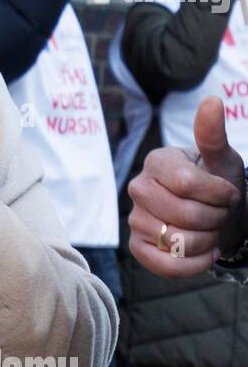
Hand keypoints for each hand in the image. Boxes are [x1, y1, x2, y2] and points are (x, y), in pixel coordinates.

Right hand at [127, 97, 244, 276]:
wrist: (217, 215)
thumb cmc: (218, 183)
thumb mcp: (222, 159)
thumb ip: (213, 134)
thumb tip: (211, 100)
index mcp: (156, 162)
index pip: (187, 183)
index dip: (219, 194)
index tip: (231, 194)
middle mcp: (138, 188)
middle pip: (184, 215)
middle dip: (216, 219)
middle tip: (222, 213)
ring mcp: (135, 219)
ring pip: (178, 242)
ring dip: (208, 241)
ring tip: (212, 231)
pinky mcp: (138, 248)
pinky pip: (166, 265)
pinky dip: (194, 265)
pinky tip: (206, 253)